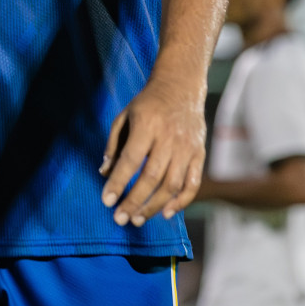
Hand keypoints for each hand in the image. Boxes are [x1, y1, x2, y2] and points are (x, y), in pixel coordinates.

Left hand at [98, 76, 205, 226]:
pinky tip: (165, 213)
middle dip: (134, 201)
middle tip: (120, 219)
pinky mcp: (199, 154)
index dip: (119, 182)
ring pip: (172, 184)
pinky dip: (181, 202)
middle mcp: (169, 137)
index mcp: (147, 125)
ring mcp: (187, 147)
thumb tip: (105, 173)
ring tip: (137, 219)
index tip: (107, 201)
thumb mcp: (124, 116)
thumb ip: (114, 144)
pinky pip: (192, 184)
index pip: (131, 159)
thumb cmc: (148, 104)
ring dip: (154, 206)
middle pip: (152, 177)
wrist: (181, 86)